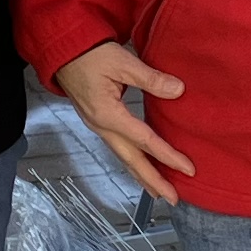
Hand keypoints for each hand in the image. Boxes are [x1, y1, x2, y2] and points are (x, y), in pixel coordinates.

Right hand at [58, 39, 192, 202]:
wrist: (63, 50)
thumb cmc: (90, 54)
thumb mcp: (123, 62)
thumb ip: (151, 79)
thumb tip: (178, 90)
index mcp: (108, 115)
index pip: (145, 141)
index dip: (168, 156)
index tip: (188, 169)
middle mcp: (102, 126)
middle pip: (131, 161)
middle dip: (153, 181)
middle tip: (172, 199)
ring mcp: (98, 125)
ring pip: (123, 157)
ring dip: (142, 175)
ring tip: (158, 191)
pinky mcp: (98, 121)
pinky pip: (118, 148)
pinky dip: (132, 161)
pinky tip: (140, 165)